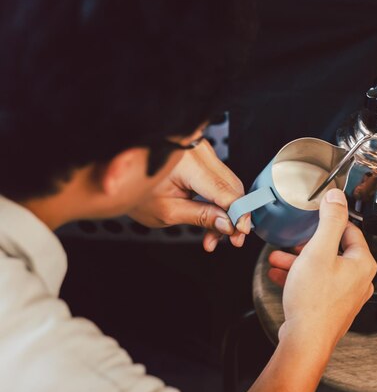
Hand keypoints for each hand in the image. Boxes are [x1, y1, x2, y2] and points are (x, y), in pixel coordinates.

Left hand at [129, 138, 250, 250]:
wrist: (120, 176)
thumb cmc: (136, 192)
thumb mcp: (168, 211)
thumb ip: (201, 217)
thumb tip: (228, 224)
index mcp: (188, 163)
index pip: (225, 190)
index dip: (237, 213)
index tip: (240, 232)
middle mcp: (199, 151)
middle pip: (231, 186)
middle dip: (235, 215)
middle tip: (233, 240)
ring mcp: (202, 151)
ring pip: (228, 184)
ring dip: (227, 211)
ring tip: (216, 236)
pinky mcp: (202, 156)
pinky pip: (219, 179)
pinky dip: (220, 200)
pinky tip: (214, 221)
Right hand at [268, 189, 376, 349]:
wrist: (305, 340)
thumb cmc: (313, 301)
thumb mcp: (318, 250)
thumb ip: (329, 220)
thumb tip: (337, 197)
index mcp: (362, 263)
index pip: (350, 230)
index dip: (330, 221)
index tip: (315, 217)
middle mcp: (358, 280)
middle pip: (334, 250)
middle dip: (307, 244)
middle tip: (293, 242)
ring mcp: (346, 296)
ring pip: (322, 268)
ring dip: (299, 261)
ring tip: (279, 258)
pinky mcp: (332, 307)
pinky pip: (316, 285)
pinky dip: (299, 277)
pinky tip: (280, 276)